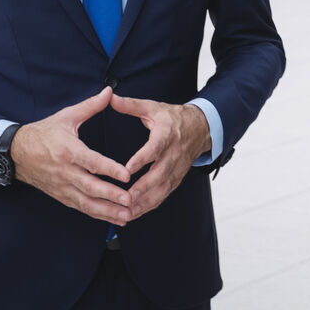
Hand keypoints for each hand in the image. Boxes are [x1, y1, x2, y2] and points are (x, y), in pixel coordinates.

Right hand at [11, 87, 135, 223]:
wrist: (16, 152)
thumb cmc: (44, 132)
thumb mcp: (66, 116)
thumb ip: (90, 106)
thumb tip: (110, 92)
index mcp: (68, 150)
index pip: (91, 162)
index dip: (109, 169)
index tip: (127, 175)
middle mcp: (65, 171)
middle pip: (90, 187)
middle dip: (111, 196)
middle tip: (130, 200)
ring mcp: (62, 186)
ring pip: (86, 202)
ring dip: (107, 211)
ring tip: (126, 215)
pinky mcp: (61, 196)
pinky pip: (80, 207)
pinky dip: (97, 214)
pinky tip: (113, 217)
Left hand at [111, 94, 210, 219]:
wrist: (200, 128)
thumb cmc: (172, 118)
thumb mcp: (153, 108)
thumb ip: (131, 105)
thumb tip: (109, 96)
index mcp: (166, 134)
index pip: (154, 148)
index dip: (142, 159)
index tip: (127, 168)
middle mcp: (173, 154)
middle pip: (159, 174)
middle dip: (143, 188)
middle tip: (126, 198)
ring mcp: (176, 169)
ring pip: (161, 189)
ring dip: (145, 202)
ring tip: (127, 212)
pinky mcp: (176, 179)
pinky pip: (163, 195)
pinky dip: (149, 205)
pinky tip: (134, 213)